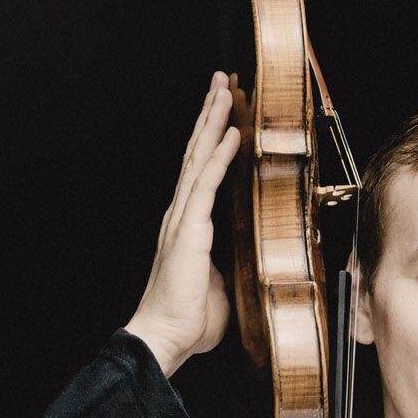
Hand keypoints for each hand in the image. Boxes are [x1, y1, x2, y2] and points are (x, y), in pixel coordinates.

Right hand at [124, 71, 241, 376]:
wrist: (165, 337)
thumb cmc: (190, 318)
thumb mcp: (222, 282)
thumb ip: (233, 262)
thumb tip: (251, 258)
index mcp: (189, 224)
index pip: (203, 170)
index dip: (214, 137)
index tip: (227, 110)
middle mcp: (182, 213)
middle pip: (198, 152)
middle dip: (211, 114)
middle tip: (222, 80)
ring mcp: (183, 218)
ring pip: (199, 158)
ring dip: (213, 121)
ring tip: (224, 89)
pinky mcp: (188, 230)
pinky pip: (206, 184)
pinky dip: (219, 156)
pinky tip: (230, 132)